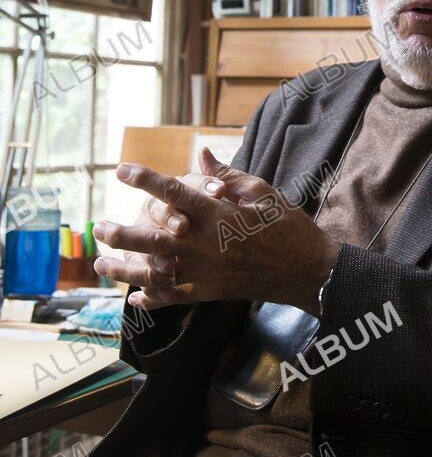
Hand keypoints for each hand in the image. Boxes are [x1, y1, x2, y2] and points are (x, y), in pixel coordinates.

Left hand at [93, 148, 340, 314]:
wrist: (307, 270)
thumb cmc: (288, 226)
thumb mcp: (262, 192)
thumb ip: (227, 176)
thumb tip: (202, 156)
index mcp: (218, 215)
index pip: (174, 193)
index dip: (145, 179)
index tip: (121, 170)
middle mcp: (206, 245)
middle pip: (154, 239)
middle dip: (123, 234)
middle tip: (100, 228)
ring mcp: (206, 273)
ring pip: (157, 273)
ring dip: (126, 269)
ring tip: (102, 263)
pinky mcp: (211, 292)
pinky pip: (175, 298)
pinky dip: (152, 299)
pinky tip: (134, 298)